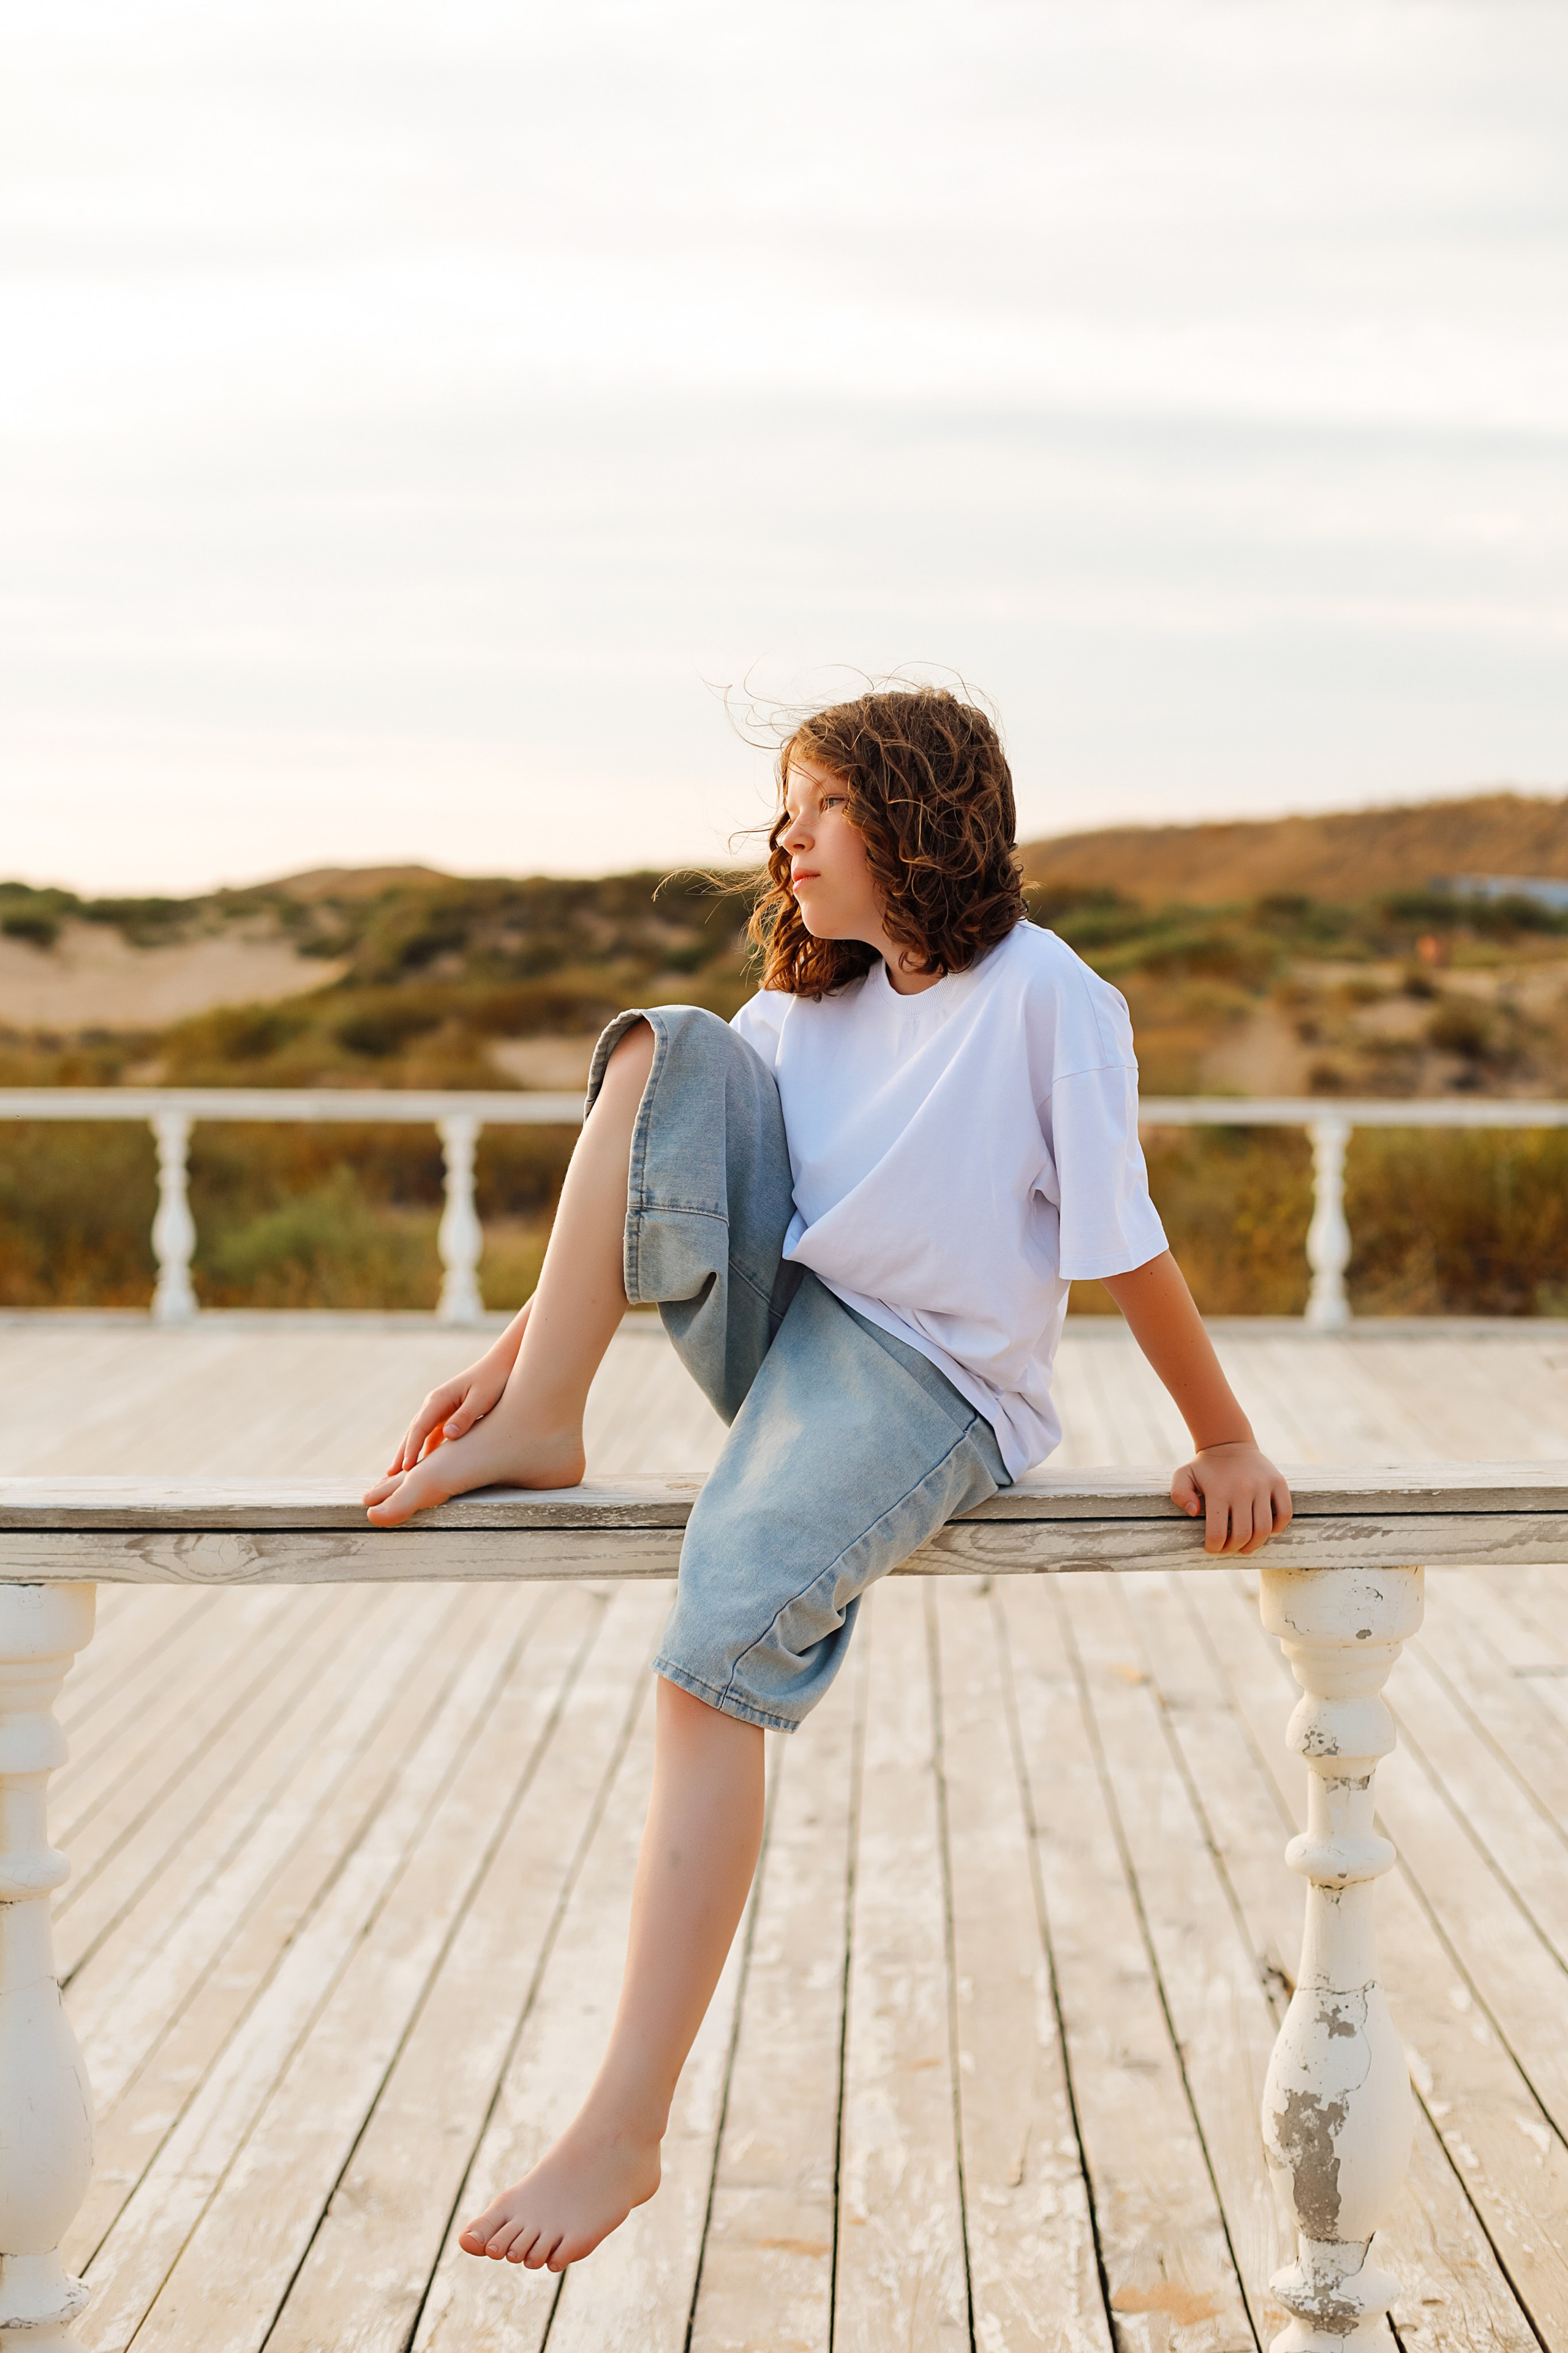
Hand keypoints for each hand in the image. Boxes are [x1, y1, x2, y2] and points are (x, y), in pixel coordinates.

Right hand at [386, 1348, 512, 1474]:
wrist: (500, 1365)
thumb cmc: (493, 1380)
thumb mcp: (482, 1398)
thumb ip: (466, 1417)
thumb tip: (449, 1435)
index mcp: (439, 1399)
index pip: (419, 1428)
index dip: (411, 1449)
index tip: (405, 1469)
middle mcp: (434, 1404)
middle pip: (413, 1432)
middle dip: (402, 1454)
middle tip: (389, 1477)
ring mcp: (439, 1410)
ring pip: (420, 1435)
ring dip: (411, 1453)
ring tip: (400, 1475)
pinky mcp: (447, 1415)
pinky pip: (432, 1435)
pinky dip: (425, 1449)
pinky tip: (424, 1465)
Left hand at [1171, 1441, 1291, 1555]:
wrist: (1229, 1443)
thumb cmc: (1205, 1466)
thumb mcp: (1183, 1475)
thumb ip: (1180, 1494)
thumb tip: (1194, 1512)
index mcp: (1218, 1491)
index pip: (1217, 1533)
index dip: (1215, 1547)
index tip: (1213, 1549)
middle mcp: (1242, 1489)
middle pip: (1243, 1535)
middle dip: (1234, 1548)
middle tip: (1229, 1548)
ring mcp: (1263, 1486)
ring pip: (1265, 1528)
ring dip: (1255, 1544)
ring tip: (1246, 1545)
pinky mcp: (1278, 1482)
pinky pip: (1285, 1513)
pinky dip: (1278, 1527)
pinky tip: (1266, 1529)